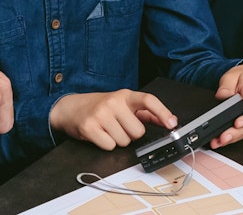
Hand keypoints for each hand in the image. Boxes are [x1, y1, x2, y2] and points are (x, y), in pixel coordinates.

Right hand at [51, 90, 178, 150]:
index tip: (172, 123)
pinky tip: (99, 135)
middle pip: (138, 131)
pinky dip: (106, 145)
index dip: (163, 112)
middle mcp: (114, 102)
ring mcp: (101, 113)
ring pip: (124, 141)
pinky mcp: (89, 126)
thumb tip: (168, 120)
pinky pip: (109, 146)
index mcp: (125, 95)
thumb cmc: (100, 107)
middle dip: (130, 135)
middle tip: (118, 127)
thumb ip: (144, 113)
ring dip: (117, 140)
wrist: (70, 107)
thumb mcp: (122, 104)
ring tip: (107, 130)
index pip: (148, 100)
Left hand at [209, 64, 242, 148]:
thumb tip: (222, 96)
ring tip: (218, 142)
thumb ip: (226, 86)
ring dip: (232, 138)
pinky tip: (220, 141)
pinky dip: (231, 137)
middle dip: (236, 133)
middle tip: (223, 137)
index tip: (238, 123)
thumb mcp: (233, 75)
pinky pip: (241, 131)